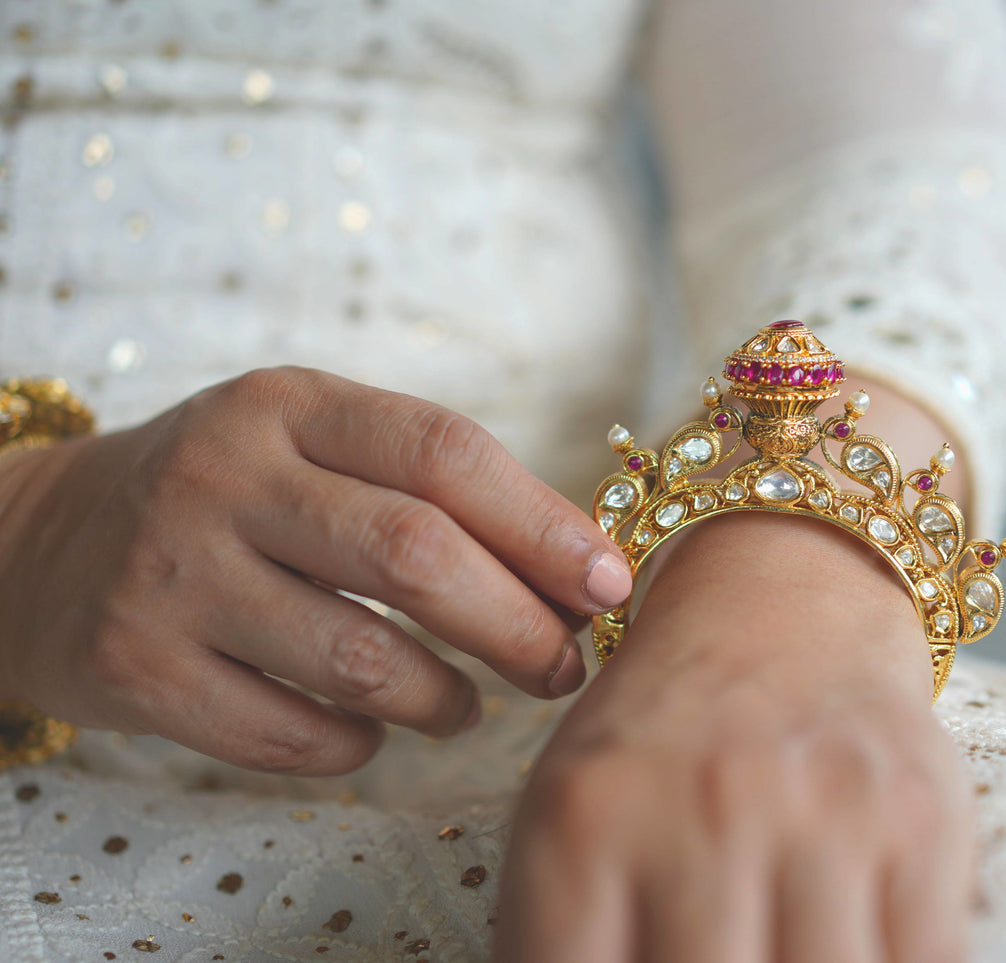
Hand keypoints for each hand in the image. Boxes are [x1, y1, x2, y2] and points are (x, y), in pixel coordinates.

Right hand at [0, 367, 631, 774]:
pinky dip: (360, 745)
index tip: (609, 584)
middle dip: (517, 625)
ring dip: (445, 697)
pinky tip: (375, 729)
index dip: (545, 526)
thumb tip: (581, 573)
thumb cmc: (230, 494)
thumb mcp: (311, 444)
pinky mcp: (136, 668)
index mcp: (290, 404)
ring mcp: (172, 573)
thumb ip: (429, 486)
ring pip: (361, 659)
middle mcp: (225, 477)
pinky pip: (290, 735)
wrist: (45, 542)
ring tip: (468, 703)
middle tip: (562, 666)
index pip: (446, 453)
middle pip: (415, 555)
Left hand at [497, 514, 973, 961]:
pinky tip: (844, 948)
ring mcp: (823, 818)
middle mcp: (706, 812)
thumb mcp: (570, 817)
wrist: (784, 603)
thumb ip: (561, 938)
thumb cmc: (667, 730)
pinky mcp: (920, 826)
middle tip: (705, 955)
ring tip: (771, 951)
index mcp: (584, 822)